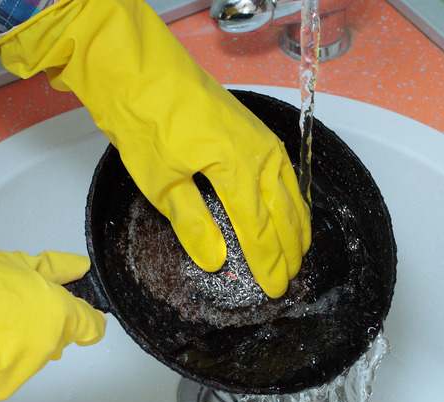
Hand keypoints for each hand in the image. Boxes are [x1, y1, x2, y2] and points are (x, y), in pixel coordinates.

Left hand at [0, 0, 311, 297]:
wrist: (143, 70)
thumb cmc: (147, 121)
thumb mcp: (161, 181)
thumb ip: (192, 223)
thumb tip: (215, 260)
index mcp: (238, 171)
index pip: (260, 231)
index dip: (268, 264)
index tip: (274, 289)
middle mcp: (261, 156)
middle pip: (284, 215)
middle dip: (289, 251)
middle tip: (290, 278)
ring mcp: (262, 140)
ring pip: (292, 193)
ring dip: (297, 227)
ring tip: (299, 253)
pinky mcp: (256, 131)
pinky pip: (286, 173)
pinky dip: (292, 199)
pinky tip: (290, 209)